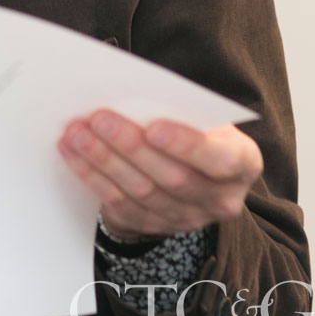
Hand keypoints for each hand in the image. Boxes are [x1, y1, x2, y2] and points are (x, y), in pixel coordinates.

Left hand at [57, 109, 262, 238]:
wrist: (185, 163)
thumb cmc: (190, 125)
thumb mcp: (197, 113)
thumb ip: (176, 105)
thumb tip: (129, 91)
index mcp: (242, 162)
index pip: (220, 159)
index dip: (186, 145)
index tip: (153, 127)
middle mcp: (221, 197)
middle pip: (173, 177)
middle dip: (130, 145)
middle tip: (98, 119)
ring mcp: (188, 218)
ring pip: (141, 191)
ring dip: (103, 159)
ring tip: (76, 132)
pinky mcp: (154, 224)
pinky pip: (119, 202)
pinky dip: (91, 175)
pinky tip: (71, 152)